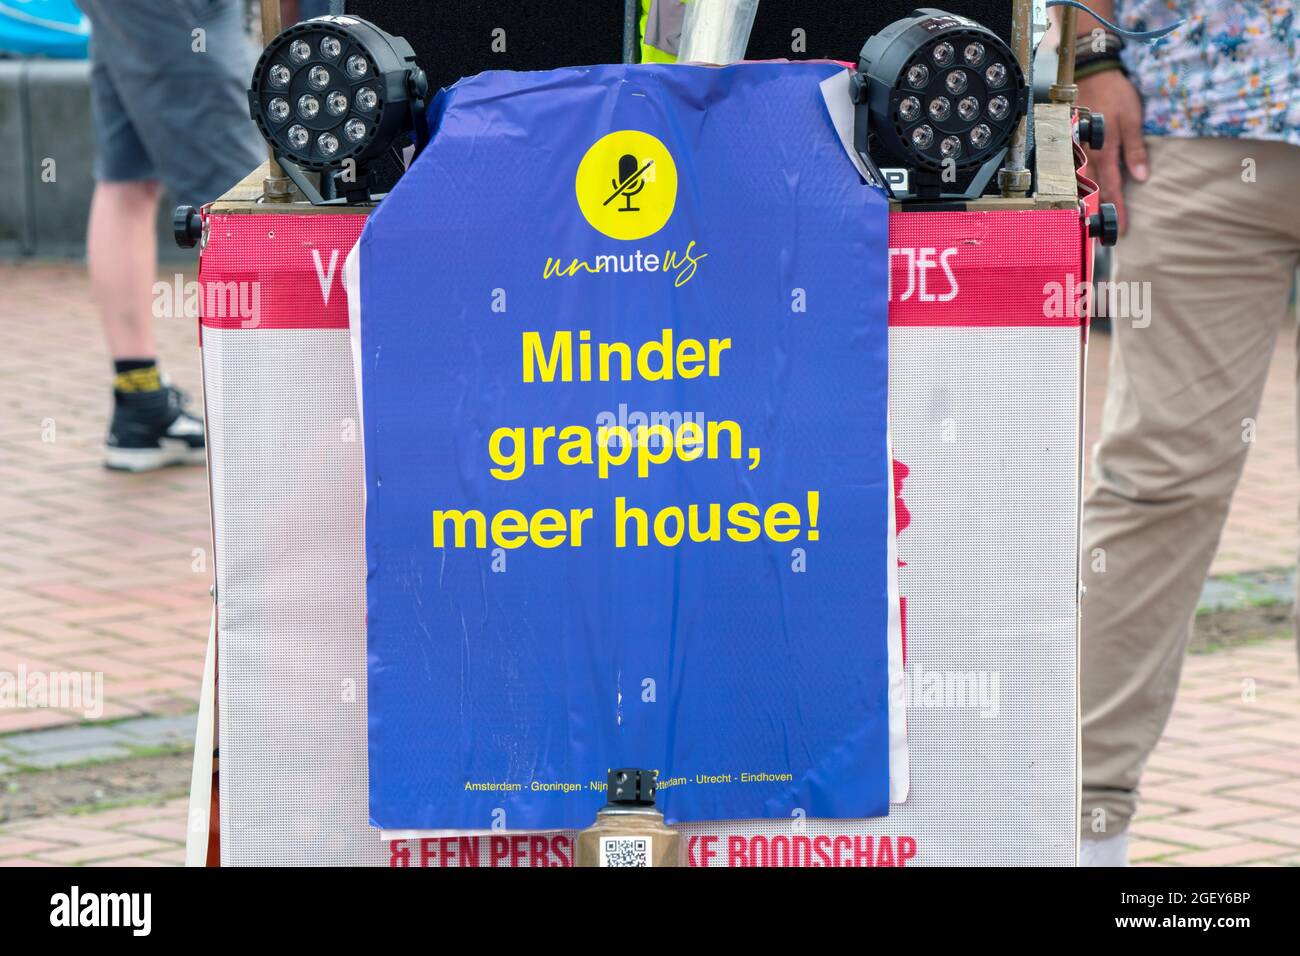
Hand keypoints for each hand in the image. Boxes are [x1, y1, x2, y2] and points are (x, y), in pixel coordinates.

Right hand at [1078, 68, 1147, 233]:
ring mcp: (1078, 151)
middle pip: (1095, 191)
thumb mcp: (1132, 119)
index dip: (1119, 209)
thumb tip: (1141, 178)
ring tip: (1093, 221)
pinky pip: (1078, 170)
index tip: (1123, 230)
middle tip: (1105, 236)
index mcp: (1104, 152)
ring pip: (1084, 183)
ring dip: (1090, 203)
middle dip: (1100, 213)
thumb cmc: (1114, 93)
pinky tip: (1082, 193)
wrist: (1090, 73)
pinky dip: (1081, 185)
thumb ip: (1135, 150)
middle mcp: (1088, 156)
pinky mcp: (1074, 144)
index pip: (1113, 188)